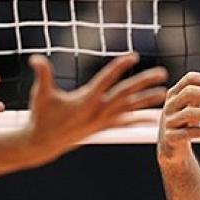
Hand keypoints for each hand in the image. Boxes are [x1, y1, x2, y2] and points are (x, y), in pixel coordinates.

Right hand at [23, 53, 167, 160]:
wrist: (42, 144)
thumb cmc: (41, 117)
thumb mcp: (40, 95)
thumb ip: (42, 75)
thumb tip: (34, 58)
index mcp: (86, 99)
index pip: (106, 79)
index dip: (119, 66)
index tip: (133, 55)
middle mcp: (98, 110)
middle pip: (125, 93)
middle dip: (144, 82)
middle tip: (162, 73)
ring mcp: (102, 120)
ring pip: (129, 108)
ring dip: (147, 100)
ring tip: (164, 93)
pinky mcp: (102, 127)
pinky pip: (124, 123)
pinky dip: (138, 119)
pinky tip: (153, 118)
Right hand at [157, 62, 199, 162]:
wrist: (171, 144)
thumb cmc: (186, 115)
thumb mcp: (196, 99)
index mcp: (175, 92)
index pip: (190, 78)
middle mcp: (169, 105)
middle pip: (188, 92)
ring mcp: (169, 121)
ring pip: (189, 113)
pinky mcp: (171, 137)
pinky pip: (189, 133)